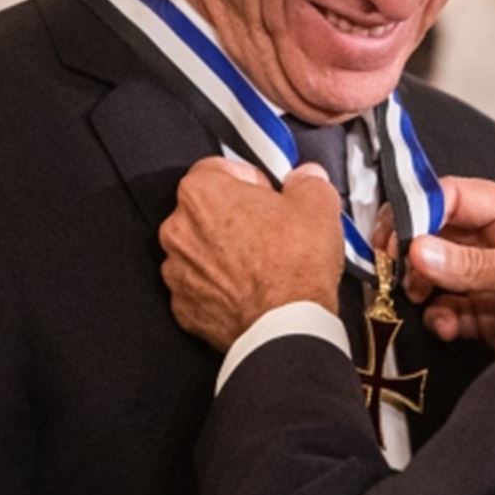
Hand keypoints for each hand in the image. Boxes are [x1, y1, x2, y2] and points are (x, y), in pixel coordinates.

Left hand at [159, 158, 343, 350]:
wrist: (287, 326)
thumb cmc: (293, 268)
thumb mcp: (318, 203)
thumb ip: (307, 180)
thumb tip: (305, 179)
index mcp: (202, 193)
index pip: (219, 168)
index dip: (250, 180)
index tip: (268, 194)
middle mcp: (178, 229)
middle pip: (206, 210)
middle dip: (236, 216)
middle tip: (270, 229)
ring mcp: (176, 271)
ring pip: (201, 249)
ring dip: (225, 252)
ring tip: (263, 264)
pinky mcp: (184, 306)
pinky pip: (201, 286)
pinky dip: (220, 287)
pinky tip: (250, 289)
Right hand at [389, 177, 494, 350]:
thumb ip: (479, 263)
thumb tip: (420, 250)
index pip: (453, 196)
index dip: (418, 210)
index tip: (393, 235)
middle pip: (436, 233)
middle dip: (412, 251)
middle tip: (396, 269)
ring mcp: (490, 278)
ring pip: (435, 273)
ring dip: (420, 286)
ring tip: (419, 297)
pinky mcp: (486, 315)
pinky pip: (448, 310)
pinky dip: (439, 318)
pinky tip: (445, 326)